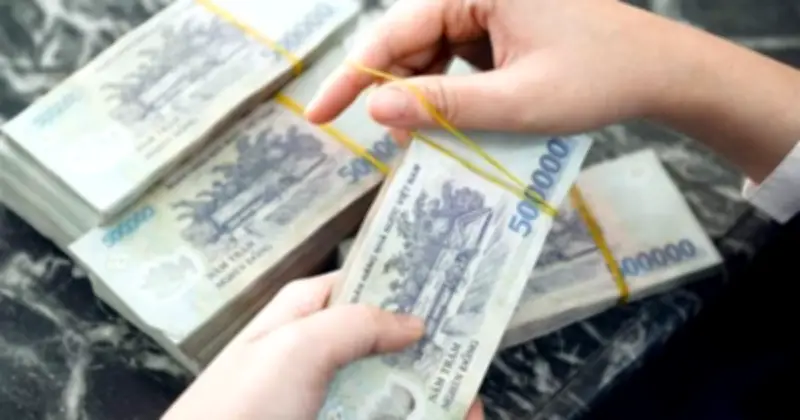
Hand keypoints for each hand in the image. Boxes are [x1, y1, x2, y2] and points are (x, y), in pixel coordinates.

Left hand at [162, 272, 484, 419]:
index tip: (456, 285)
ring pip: (394, 388)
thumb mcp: (293, 348)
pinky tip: (453, 417)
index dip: (406, 281)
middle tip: (476, 356)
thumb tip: (413, 322)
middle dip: (432, 348)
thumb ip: (356, 323)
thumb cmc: (241, 409)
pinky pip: (385, 415)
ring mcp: (332, 399)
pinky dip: (419, 416)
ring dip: (434, 395)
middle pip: (389, 341)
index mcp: (305, 315)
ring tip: (472, 407)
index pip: (365, 283)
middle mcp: (322, 353)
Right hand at [306, 0, 677, 134]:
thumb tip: (376, 112)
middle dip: (396, 94)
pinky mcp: (503, 30)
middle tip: (391, 147)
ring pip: (433, 56)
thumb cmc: (599, 78)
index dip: (354, 77)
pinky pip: (460, 61)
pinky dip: (451, 94)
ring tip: (428, 142)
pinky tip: (457, 124)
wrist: (659, 73)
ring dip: (424, 99)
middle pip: (412, 43)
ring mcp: (492, 10)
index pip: (397, 31)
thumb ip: (445, 106)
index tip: (318, 114)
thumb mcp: (518, 101)